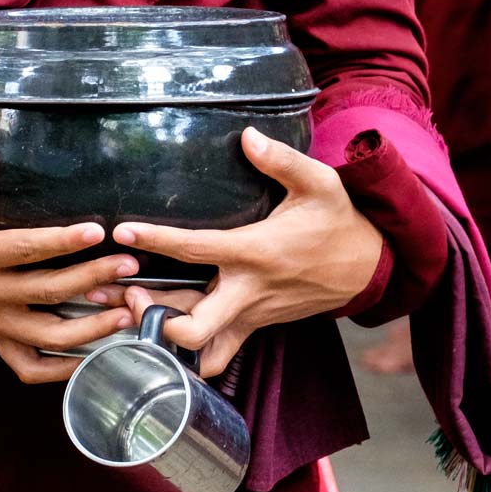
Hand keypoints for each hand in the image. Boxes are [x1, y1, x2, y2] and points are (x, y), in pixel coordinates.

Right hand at [0, 151, 137, 382]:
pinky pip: (29, 365)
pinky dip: (61, 370)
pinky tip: (94, 356)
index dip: (63, 241)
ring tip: (127, 312)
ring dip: (91, 328)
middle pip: (49, 292)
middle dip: (94, 279)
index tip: (98, 230)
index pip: (25, 250)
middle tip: (131, 264)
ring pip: (48, 336)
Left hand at [112, 128, 384, 375]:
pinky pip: (217, 355)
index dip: (157, 240)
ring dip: (162, 337)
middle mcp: (249, 291)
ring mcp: (251, 315)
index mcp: (256, 253)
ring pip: (200, 348)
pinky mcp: (255, 326)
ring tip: (130, 310)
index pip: (196, 249)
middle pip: (194, 329)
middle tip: (128, 293)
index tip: (123, 231)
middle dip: (154, 318)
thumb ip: (282, 160)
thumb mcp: (320, 183)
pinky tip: (162, 330)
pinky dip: (188, 354)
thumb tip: (247, 136)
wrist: (367, 267)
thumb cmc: (338, 222)